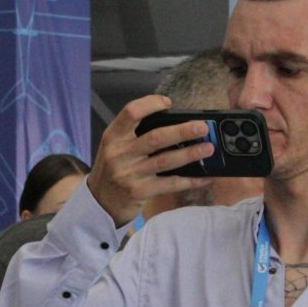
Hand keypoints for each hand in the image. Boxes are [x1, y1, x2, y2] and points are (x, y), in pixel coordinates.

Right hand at [85, 95, 213, 223]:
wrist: (99, 203)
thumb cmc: (113, 169)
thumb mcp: (115, 147)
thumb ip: (135, 134)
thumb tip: (174, 123)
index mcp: (113, 136)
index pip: (131, 112)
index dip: (151, 104)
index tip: (168, 103)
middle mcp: (120, 153)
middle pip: (156, 137)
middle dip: (182, 131)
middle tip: (202, 127)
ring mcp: (129, 174)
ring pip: (166, 160)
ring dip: (190, 154)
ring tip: (208, 148)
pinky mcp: (139, 192)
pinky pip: (170, 184)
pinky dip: (190, 180)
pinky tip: (204, 177)